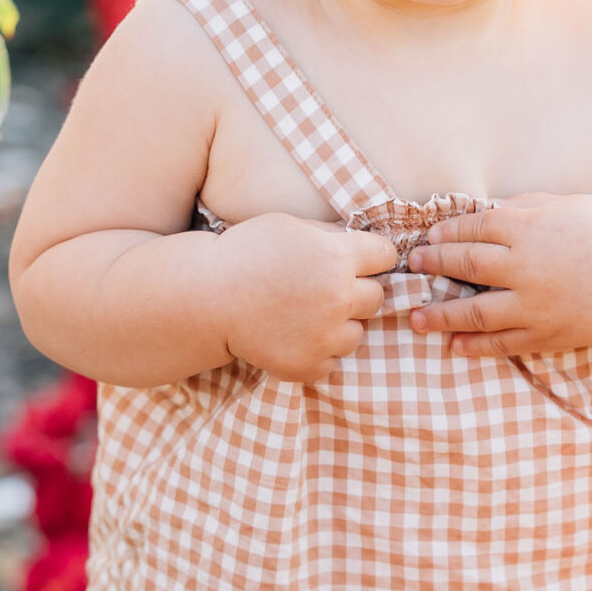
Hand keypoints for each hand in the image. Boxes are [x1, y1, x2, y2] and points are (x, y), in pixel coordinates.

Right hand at [217, 212, 396, 382]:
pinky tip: (292, 337)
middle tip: (325, 291)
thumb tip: (356, 242)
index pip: (386, 256)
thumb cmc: (244, 253)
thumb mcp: (288, 226)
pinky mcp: (308, 364)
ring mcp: (325, 336)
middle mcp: (338, 297)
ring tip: (304, 317)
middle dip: (356, 292)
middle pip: (377, 298)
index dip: (372, 257)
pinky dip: (316, 353)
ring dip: (338, 326)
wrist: (205, 298)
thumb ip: (329, 236)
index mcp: (337, 257)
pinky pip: (331, 362)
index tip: (357, 261)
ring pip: (357, 334)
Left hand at [406, 194, 591, 358]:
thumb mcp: (568, 206)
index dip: (448, 232)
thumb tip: (485, 210)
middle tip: (414, 265)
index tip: (430, 237)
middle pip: (466, 265)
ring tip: (416, 317)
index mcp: (532, 229)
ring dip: (440, 314)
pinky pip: (501, 343)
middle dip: (435, 265)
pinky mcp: (544, 336)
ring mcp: (534, 306)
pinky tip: (454, 344)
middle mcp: (527, 268)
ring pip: (474, 311)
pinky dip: (474, 345)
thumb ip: (525, 207)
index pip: (476, 228)